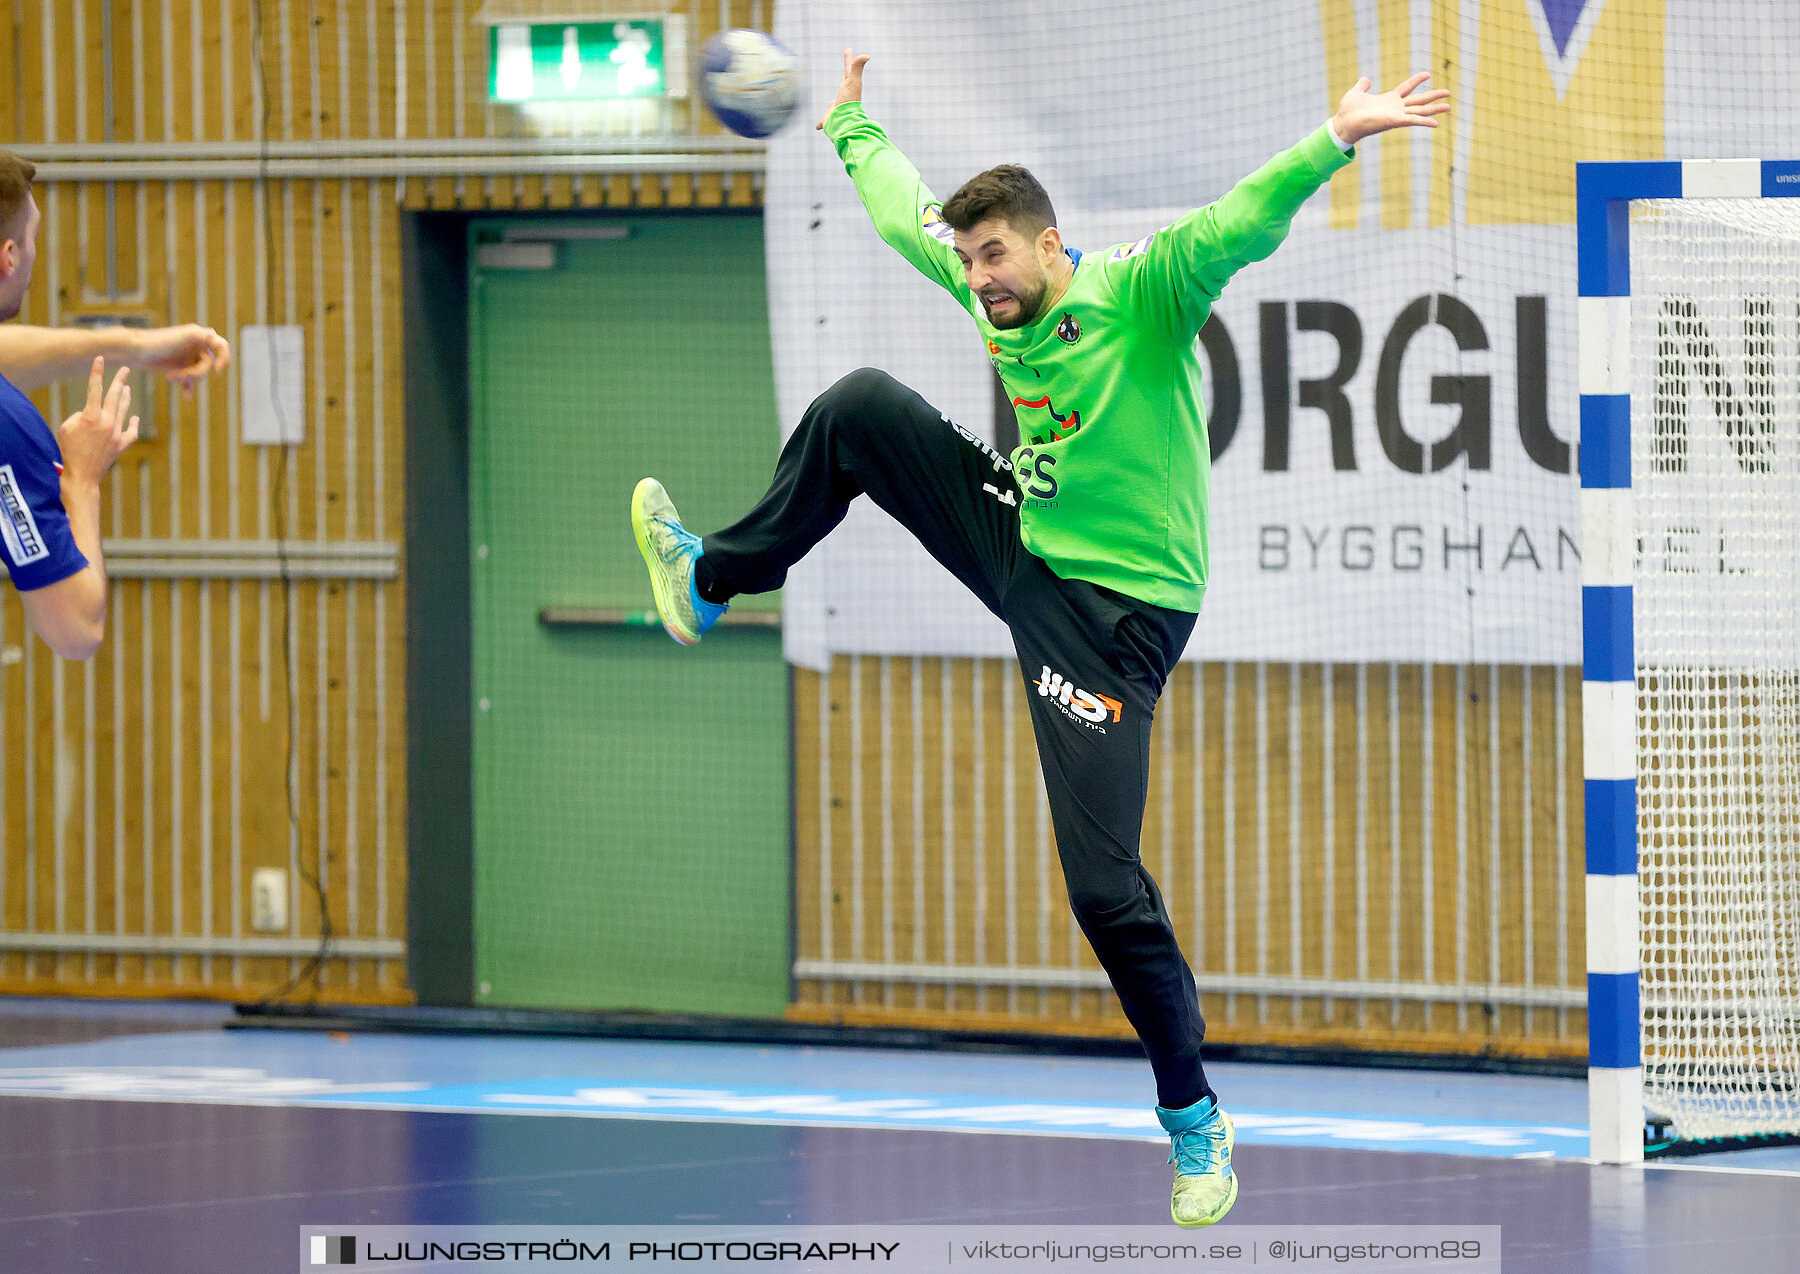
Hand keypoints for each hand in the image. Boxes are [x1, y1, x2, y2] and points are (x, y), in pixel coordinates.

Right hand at [58, 358, 138, 486]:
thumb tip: (93, 413)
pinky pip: (131, 431)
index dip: (97, 372)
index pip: (94, 388)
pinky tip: (133, 417)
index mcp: (91, 416)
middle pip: (115, 396)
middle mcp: (107, 422)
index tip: (101, 359)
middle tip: (126, 369)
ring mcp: (117, 433)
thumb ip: (81, 415)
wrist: (82, 474)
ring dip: (125, 398)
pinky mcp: (122, 444)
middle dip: (120, 380)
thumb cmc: (69, 449)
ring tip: (126, 388)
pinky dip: (132, 423)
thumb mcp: (67, 427)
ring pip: (123, 410)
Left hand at [133, 323, 230, 396]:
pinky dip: (188, 387)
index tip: (217, 370)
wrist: (134, 350)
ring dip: (187, 379)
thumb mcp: (183, 336)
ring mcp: (187, 357)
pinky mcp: (179, 367)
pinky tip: (186, 396)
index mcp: (199, 335)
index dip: (224, 359)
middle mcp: (195, 346)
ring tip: (170, 378)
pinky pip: (191, 381)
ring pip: (199, 374)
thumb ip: (200, 335)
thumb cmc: (157, 341)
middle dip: (195, 372)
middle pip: (209, 365)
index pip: (222, 346)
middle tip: (181, 376)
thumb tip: (212, 334)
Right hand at [816, 48, 870, 129]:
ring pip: (835, 104)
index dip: (849, 59)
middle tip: (844, 73)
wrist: (844, 123)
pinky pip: (824, 121)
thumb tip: (867, 55)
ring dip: (833, 103)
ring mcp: (837, 108)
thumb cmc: (849, 103)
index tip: (849, 49)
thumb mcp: (853, 83)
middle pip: (844, 85)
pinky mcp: (829, 119)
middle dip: (844, 78)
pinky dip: (821, 123)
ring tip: (831, 103)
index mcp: (849, 88)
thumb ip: (857, 68)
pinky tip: (818, 127)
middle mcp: (844, 97)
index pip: (849, 70)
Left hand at [1330, 73, 1450, 144]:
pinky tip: (1436, 123)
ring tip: (1449, 106)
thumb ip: (1362, 86)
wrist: (1343, 123)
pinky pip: (1412, 120)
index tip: (1427, 74)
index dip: (1416, 80)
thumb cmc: (1348, 111)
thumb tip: (1365, 79)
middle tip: (1449, 93)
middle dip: (1434, 96)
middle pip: (1419, 100)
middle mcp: (1395, 108)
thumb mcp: (1356, 92)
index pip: (1406, 88)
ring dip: (1434, 109)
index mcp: (1388, 99)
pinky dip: (1424, 122)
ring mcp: (1396, 114)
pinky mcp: (1395, 121)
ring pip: (1420, 110)